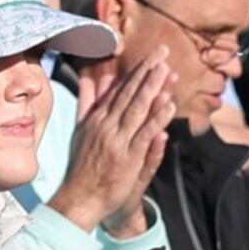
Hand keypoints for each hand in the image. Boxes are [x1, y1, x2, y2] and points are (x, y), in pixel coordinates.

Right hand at [48, 56, 180, 233]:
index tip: (152, 55)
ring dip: (153, 88)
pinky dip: (156, 119)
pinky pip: (144, 134)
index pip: (120, 90)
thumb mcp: (81, 129)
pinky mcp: (127, 158)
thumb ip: (88, 103)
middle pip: (130, 93)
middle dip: (147, 71)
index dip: (137, 71)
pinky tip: (169, 104)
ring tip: (167, 69)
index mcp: (98, 118)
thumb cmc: (83, 166)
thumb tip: (92, 79)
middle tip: (163, 50)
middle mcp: (106, 125)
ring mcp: (117, 141)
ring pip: (137, 109)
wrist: (80, 198)